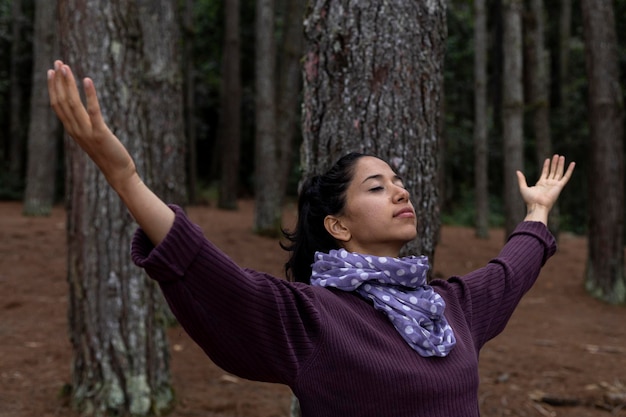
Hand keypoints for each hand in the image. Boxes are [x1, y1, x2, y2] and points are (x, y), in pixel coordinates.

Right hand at [47, 60, 135, 188]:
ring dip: (69, 83)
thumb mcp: (91, 137)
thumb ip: (84, 124)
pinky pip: (93, 111)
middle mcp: (76, 130)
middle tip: (58, 62)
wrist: (118, 172)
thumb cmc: (108, 153)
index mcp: (72, 130)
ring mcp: (87, 132)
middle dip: (59, 80)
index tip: (51, 71)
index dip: (53, 87)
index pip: (57, 105)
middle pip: (62, 101)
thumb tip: (82, 110)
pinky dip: (90, 94)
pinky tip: (88, 80)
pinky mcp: (100, 133)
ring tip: (67, 68)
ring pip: (73, 104)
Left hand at [516, 155, 574, 222]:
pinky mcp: (560, 186)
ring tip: (561, 156)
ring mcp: (555, 185)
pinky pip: (566, 177)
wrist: (537, 206)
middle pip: (553, 171)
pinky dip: (570, 170)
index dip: (546, 166)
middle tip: (556, 155)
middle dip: (554, 163)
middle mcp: (549, 184)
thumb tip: (517, 171)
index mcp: (541, 184)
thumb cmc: (530, 200)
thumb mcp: (523, 187)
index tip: (548, 159)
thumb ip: (521, 179)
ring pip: (559, 172)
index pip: (545, 173)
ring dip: (560, 164)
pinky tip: (572, 163)